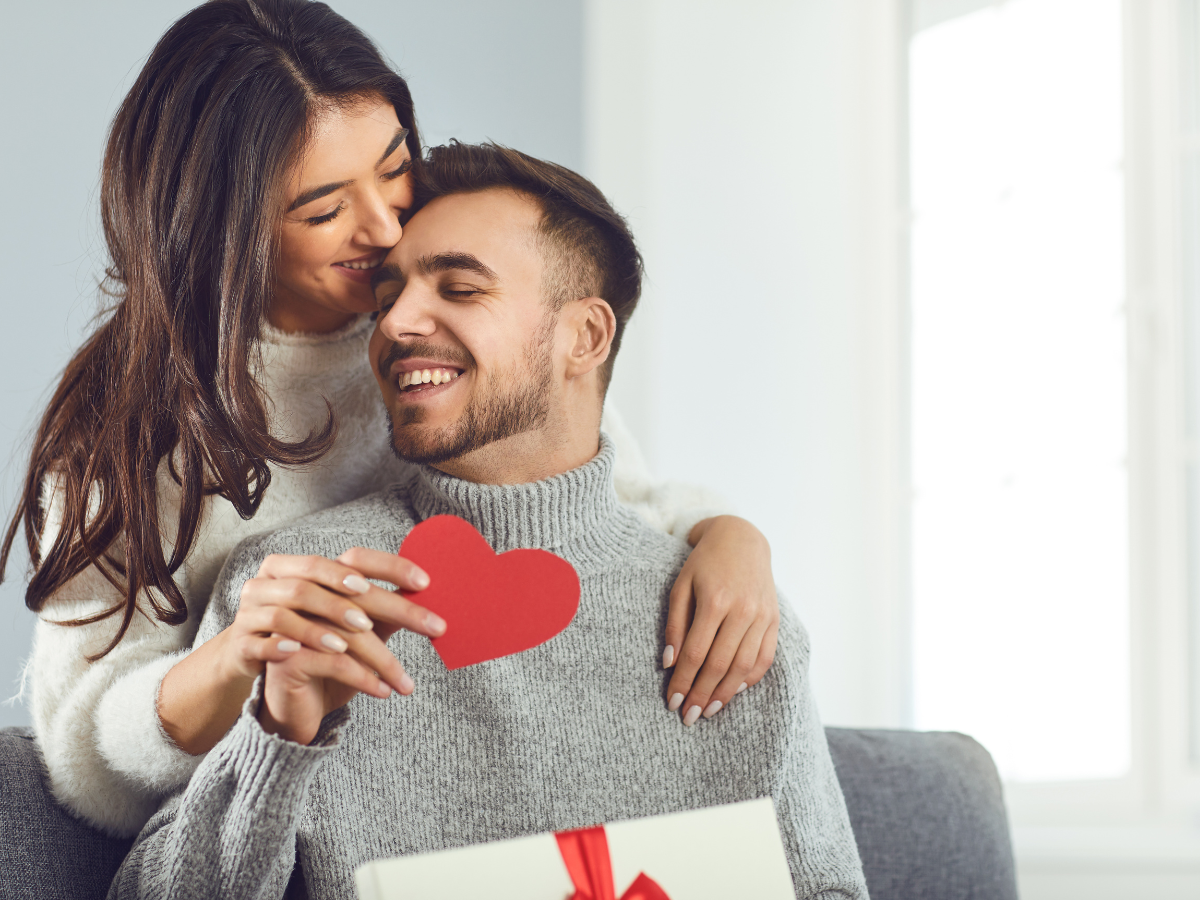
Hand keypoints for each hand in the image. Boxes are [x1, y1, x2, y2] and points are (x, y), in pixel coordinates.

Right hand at [249, 548, 447, 743]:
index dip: (389, 566)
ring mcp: (278, 623)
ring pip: (338, 633)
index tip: (425, 582)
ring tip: (402, 677)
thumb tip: (425, 597)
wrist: (284, 701)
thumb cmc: (326, 661)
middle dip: (398, 610)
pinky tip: (380, 691)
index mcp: (313, 577)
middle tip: (435, 627)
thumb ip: (383, 612)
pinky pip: (322, 663)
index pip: (354, 559)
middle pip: (350, 594)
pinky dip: (357, 677)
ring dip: (378, 657)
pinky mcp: (275, 658)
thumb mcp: (359, 634)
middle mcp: (291, 592)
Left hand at [663, 516, 778, 725]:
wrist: (741, 540)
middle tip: (688, 717)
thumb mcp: (681, 587)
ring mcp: (762, 616)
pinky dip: (750, 678)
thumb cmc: (704, 564)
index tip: (671, 702)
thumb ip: (675, 626)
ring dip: (725, 694)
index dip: (683, 682)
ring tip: (708, 711)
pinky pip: (765, 657)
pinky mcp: (774, 620)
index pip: (696, 653)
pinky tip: (734, 691)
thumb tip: (669, 664)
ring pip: (743, 667)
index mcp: (715, 600)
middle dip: (701, 695)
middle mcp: (742, 611)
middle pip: (720, 665)